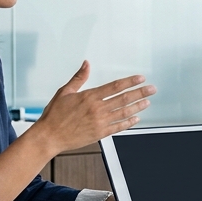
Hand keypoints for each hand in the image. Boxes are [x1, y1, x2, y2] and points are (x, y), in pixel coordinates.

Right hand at [29, 62, 154, 155]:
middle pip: (124, 99)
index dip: (130, 82)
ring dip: (137, 107)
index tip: (140, 78)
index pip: (115, 86)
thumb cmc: (54, 115)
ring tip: (147, 102)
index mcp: (89, 97)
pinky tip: (136, 118)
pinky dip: (128, 123)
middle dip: (140, 93)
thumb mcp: (64, 92)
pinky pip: (118, 127)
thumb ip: (78, 78)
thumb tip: (86, 64)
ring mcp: (100, 122)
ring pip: (124, 112)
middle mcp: (97, 109)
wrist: (49, 137)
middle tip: (152, 89)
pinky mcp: (100, 133)